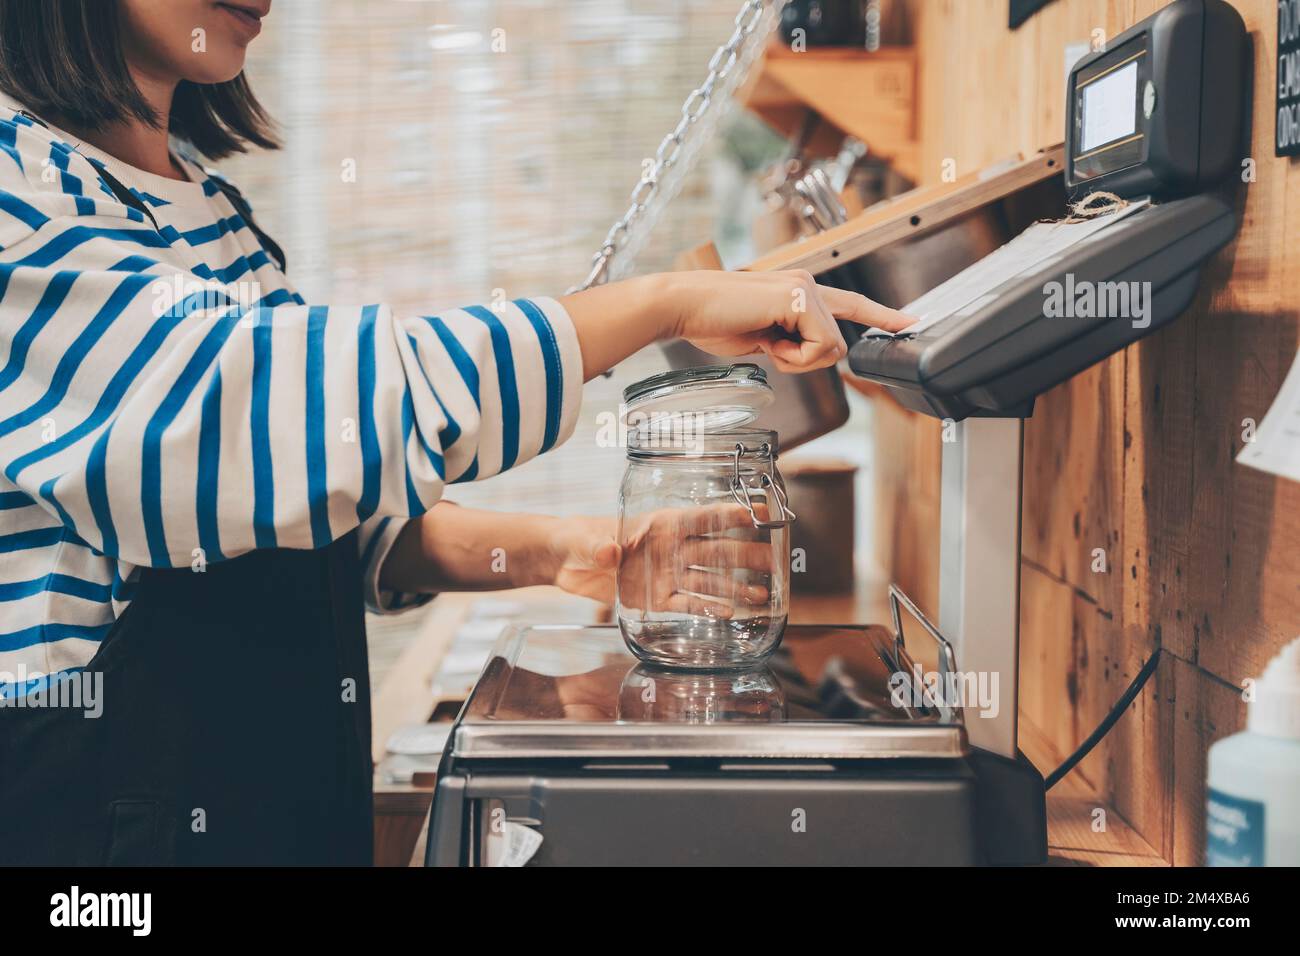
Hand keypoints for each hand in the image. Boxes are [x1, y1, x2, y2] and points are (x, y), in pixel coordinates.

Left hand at [541, 505, 774, 617]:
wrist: (565, 562)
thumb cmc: (576, 537)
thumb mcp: (583, 538)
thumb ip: (597, 545)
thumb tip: (610, 551)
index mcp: (657, 524)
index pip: (699, 518)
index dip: (727, 515)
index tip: (755, 514)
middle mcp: (669, 548)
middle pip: (714, 550)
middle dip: (744, 555)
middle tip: (772, 560)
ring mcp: (665, 574)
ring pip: (707, 580)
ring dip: (734, 587)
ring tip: (760, 595)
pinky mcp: (655, 599)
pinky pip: (687, 604)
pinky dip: (707, 609)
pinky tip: (729, 614)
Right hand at [559, 270, 913, 379]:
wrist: (684, 306)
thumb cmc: (710, 321)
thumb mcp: (758, 337)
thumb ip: (785, 340)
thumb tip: (800, 353)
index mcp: (798, 291)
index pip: (848, 304)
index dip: (880, 316)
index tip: (910, 321)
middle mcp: (807, 284)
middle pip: (835, 345)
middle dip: (803, 361)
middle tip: (767, 349)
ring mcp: (806, 288)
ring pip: (829, 349)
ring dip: (795, 360)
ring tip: (762, 340)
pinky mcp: (800, 298)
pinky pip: (818, 347)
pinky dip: (792, 357)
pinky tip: (765, 339)